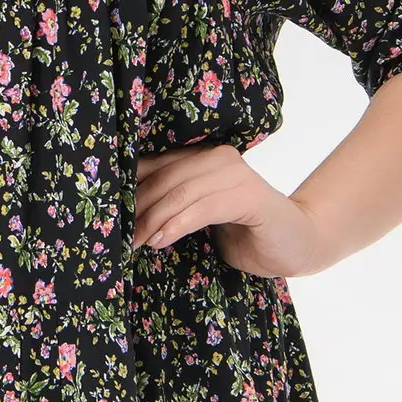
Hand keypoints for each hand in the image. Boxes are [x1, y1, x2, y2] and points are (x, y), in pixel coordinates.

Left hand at [131, 142, 328, 277]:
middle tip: (118, 235)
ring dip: (153, 219)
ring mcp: (236, 173)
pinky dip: (177, 224)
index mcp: (202, 157)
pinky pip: (203, 207)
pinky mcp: (250, 195)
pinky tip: (161, 240)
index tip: (107, 213)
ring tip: (136, 243)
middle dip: (137, 208)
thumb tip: (123, 212)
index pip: (155, 164)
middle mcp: (217, 156)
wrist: (295, 244)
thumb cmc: (243, 231)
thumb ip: (172, 205)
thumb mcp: (199, 215)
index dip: (129, 187)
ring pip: (180, 191)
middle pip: (163, 177)